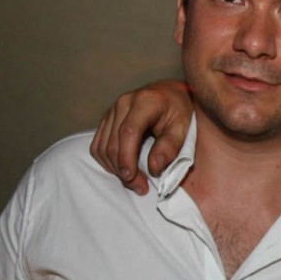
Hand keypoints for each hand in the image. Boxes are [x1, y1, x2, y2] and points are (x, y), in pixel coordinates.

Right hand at [89, 79, 192, 194]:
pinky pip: (97, 144)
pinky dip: (107, 161)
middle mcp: (123, 103)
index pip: (129, 131)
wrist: (170, 93)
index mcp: (145, 101)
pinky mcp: (107, 119)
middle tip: (140, 187)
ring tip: (133, 181)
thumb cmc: (179, 110)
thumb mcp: (183, 127)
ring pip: (102, 146)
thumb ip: (170, 147)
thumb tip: (154, 168)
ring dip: (114, 168)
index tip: (132, 177)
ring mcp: (112, 110)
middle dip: (123, 169)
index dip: (127, 157)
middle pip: (113, 142)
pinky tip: (122, 169)